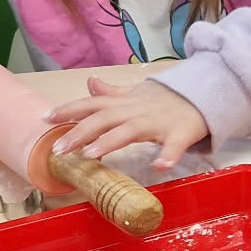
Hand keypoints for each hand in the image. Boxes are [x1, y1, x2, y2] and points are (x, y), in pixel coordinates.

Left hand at [46, 77, 209, 168]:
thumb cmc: (166, 99)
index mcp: (124, 103)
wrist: (204, 94)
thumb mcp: (135, 94)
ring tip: (91, 155)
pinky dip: (168, 155)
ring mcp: (158, 123)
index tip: (46, 119)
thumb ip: (110, 94)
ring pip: (130, 131)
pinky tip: (160, 166)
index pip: (91, 104)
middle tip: (59, 149)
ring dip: (110, 142)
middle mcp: (136, 111)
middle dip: (79, 132)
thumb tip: (88, 84)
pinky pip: (174, 146)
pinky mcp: (181, 134)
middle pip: (103, 119)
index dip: (68, 110)